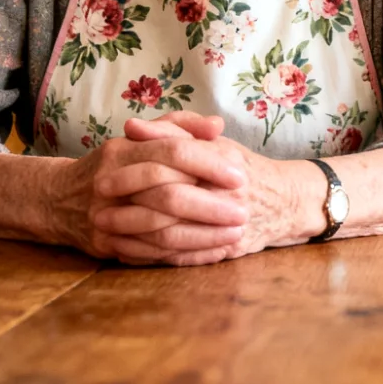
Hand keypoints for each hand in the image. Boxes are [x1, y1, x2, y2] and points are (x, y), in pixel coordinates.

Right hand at [41, 117, 249, 265]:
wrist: (59, 199)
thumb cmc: (114, 165)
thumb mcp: (141, 138)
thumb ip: (179, 127)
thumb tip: (217, 125)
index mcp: (124, 150)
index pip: (173, 153)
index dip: (209, 165)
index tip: (240, 176)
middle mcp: (111, 182)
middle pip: (168, 195)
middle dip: (210, 206)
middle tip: (244, 212)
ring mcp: (105, 216)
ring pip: (160, 231)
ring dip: (202, 236)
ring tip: (235, 235)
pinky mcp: (104, 245)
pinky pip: (151, 254)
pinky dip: (184, 256)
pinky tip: (212, 254)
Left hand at [88, 112, 325, 264]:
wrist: (285, 203)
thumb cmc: (241, 170)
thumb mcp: (213, 144)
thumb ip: (173, 131)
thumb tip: (132, 126)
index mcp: (221, 160)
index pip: (172, 161)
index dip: (134, 170)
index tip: (103, 177)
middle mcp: (227, 192)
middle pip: (169, 201)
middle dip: (129, 208)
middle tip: (97, 211)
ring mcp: (228, 224)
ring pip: (172, 234)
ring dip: (134, 236)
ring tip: (105, 233)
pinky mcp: (227, 250)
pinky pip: (182, 257)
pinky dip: (151, 257)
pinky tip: (127, 252)